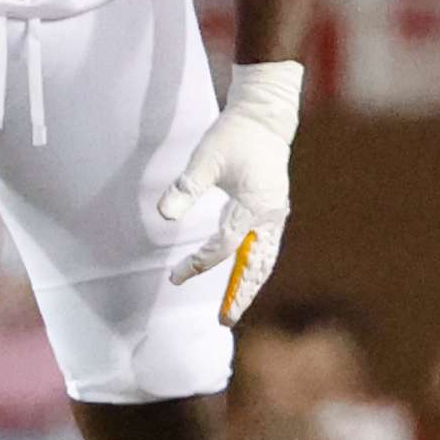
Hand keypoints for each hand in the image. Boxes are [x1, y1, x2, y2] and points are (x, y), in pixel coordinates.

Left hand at [158, 61, 302, 327]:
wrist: (264, 119)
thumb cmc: (233, 136)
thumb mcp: (205, 158)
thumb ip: (185, 188)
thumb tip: (164, 215)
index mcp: (253, 205)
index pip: (224, 245)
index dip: (199, 263)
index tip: (176, 275)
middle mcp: (270, 216)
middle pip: (255, 265)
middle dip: (240, 294)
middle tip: (224, 320)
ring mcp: (276, 215)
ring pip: (265, 260)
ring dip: (250, 285)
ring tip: (234, 308)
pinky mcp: (275, 212)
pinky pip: (268, 249)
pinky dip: (256, 269)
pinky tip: (244, 280)